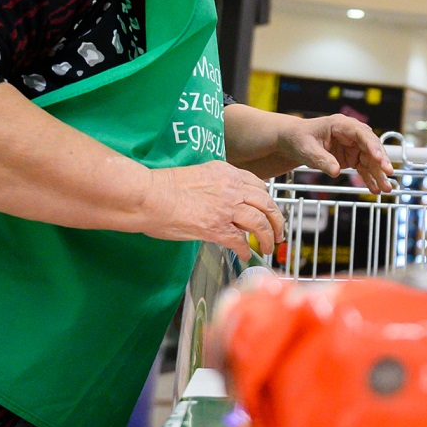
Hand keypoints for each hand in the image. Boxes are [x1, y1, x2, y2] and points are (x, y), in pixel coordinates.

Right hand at [138, 160, 284, 255]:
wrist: (148, 195)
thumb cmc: (161, 186)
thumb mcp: (196, 176)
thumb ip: (214, 186)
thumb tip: (219, 202)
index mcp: (226, 172)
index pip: (257, 184)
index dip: (266, 200)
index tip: (268, 209)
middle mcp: (232, 187)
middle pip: (266, 203)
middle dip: (276, 220)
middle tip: (278, 232)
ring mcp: (227, 207)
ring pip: (260, 223)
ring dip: (267, 237)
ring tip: (268, 247)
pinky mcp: (217, 227)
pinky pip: (240, 240)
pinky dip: (246, 249)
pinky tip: (246, 254)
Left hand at [275, 115, 393, 193]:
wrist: (294, 141)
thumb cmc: (299, 138)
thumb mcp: (306, 149)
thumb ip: (321, 159)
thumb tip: (336, 171)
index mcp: (341, 125)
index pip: (361, 133)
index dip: (372, 145)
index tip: (378, 157)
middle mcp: (351, 135)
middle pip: (371, 147)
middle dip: (380, 160)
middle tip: (388, 172)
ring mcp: (353, 147)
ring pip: (371, 160)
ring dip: (378, 174)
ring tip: (386, 188)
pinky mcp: (352, 158)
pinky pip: (363, 169)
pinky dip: (369, 179)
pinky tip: (375, 189)